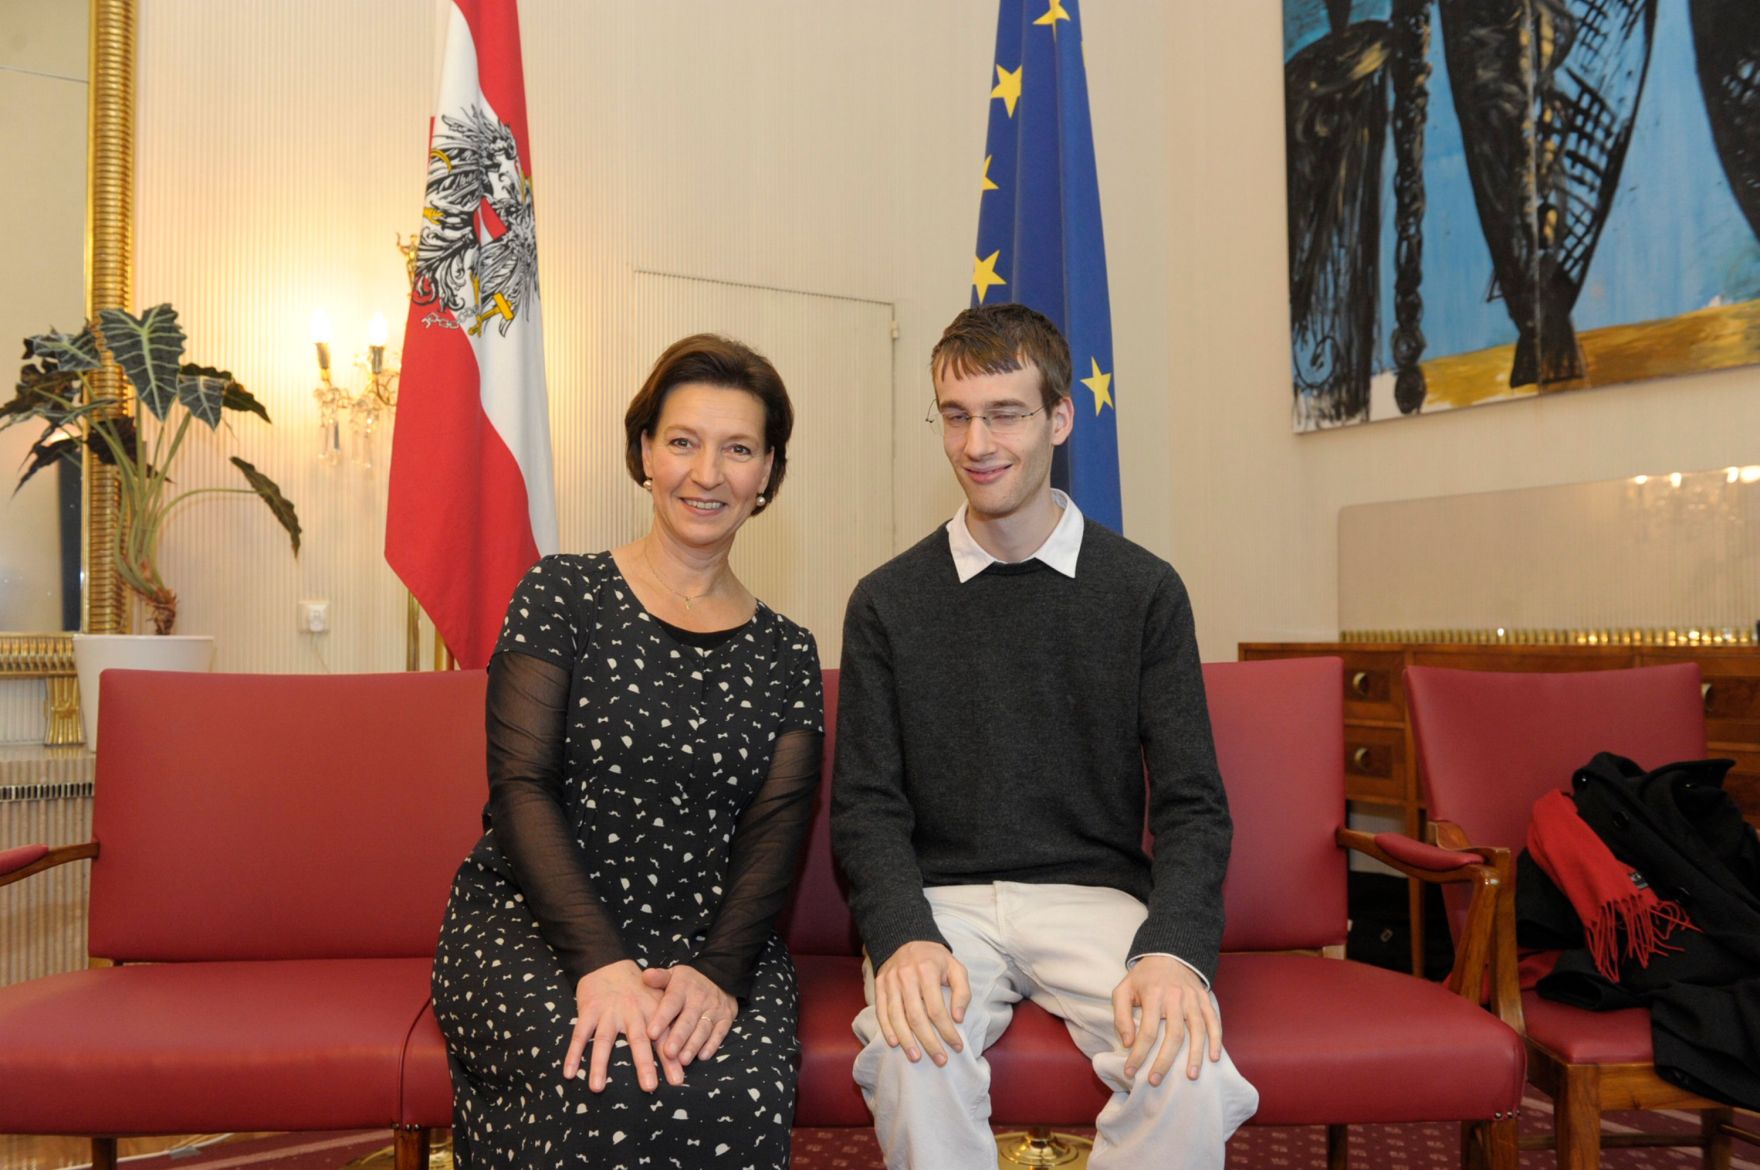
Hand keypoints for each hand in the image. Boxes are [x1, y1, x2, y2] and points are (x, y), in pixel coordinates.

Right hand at [564, 959, 677, 1091]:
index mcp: (651, 1011)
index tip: (678, 1082)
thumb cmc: (638, 991)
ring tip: (598, 1088)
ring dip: (599, 1065)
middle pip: (638, 1040)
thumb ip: (670, 1025)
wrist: (609, 964)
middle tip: (649, 1087)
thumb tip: (687, 1054)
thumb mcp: (657, 1001)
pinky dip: (573, 1053)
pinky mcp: (588, 1011)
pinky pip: (579, 1034)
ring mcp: (608, 1012)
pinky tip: (568, 1073)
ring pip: (603, 1040)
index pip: (664, 1038)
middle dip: (644, 1064)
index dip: (671, 1059)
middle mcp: (631, 1012)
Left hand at [643, 964, 736, 1074]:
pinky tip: (703, 1056)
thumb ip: (659, 978)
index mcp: (682, 988)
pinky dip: (712, 1045)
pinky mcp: (725, 1019)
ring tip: (682, 1060)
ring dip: (693, 1045)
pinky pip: (720, 1033)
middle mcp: (699, 999)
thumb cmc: (687, 983)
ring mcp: (714, 1009)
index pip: (671, 1003)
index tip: (651, 1033)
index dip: (662, 1018)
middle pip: (688, 1020)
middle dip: (678, 1037)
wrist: (720, 979)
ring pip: (703, 1029)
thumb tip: (645, 976)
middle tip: (668, 1053)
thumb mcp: (673, 975)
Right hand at [872, 941, 969, 1066]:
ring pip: (897, 1017)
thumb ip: (962, 992)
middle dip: (929, 1042)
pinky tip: (895, 1043)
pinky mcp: (879, 986)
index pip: (937, 1009)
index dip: (947, 1031)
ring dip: (906, 1040)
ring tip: (916, 1057)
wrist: (906, 939)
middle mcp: (906, 977)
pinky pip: (881, 1012)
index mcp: (927, 971)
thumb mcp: (956, 968)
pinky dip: (887, 1029)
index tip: (957, 1046)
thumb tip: (958, 1018)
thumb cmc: (935, 959)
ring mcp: (890, 982)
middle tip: (940, 1061)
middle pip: (916, 1017)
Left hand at [1110, 956, 1221, 1085]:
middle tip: (1156, 1081)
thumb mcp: (1123, 990)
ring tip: (1190, 1076)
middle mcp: (1175, 997)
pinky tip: (1214, 1058)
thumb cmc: (1143, 978)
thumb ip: (1121, 1016)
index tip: (1130, 1072)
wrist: (1168, 954)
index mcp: (1153, 995)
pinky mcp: (1205, 999)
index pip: (1146, 1031)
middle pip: (1173, 1035)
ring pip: (1197, 1030)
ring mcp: (1193, 998)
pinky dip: (1216, 1040)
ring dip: (1195, 1055)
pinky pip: (1214, 1021)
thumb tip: (1128, 1042)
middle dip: (1164, 1061)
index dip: (1138, 1054)